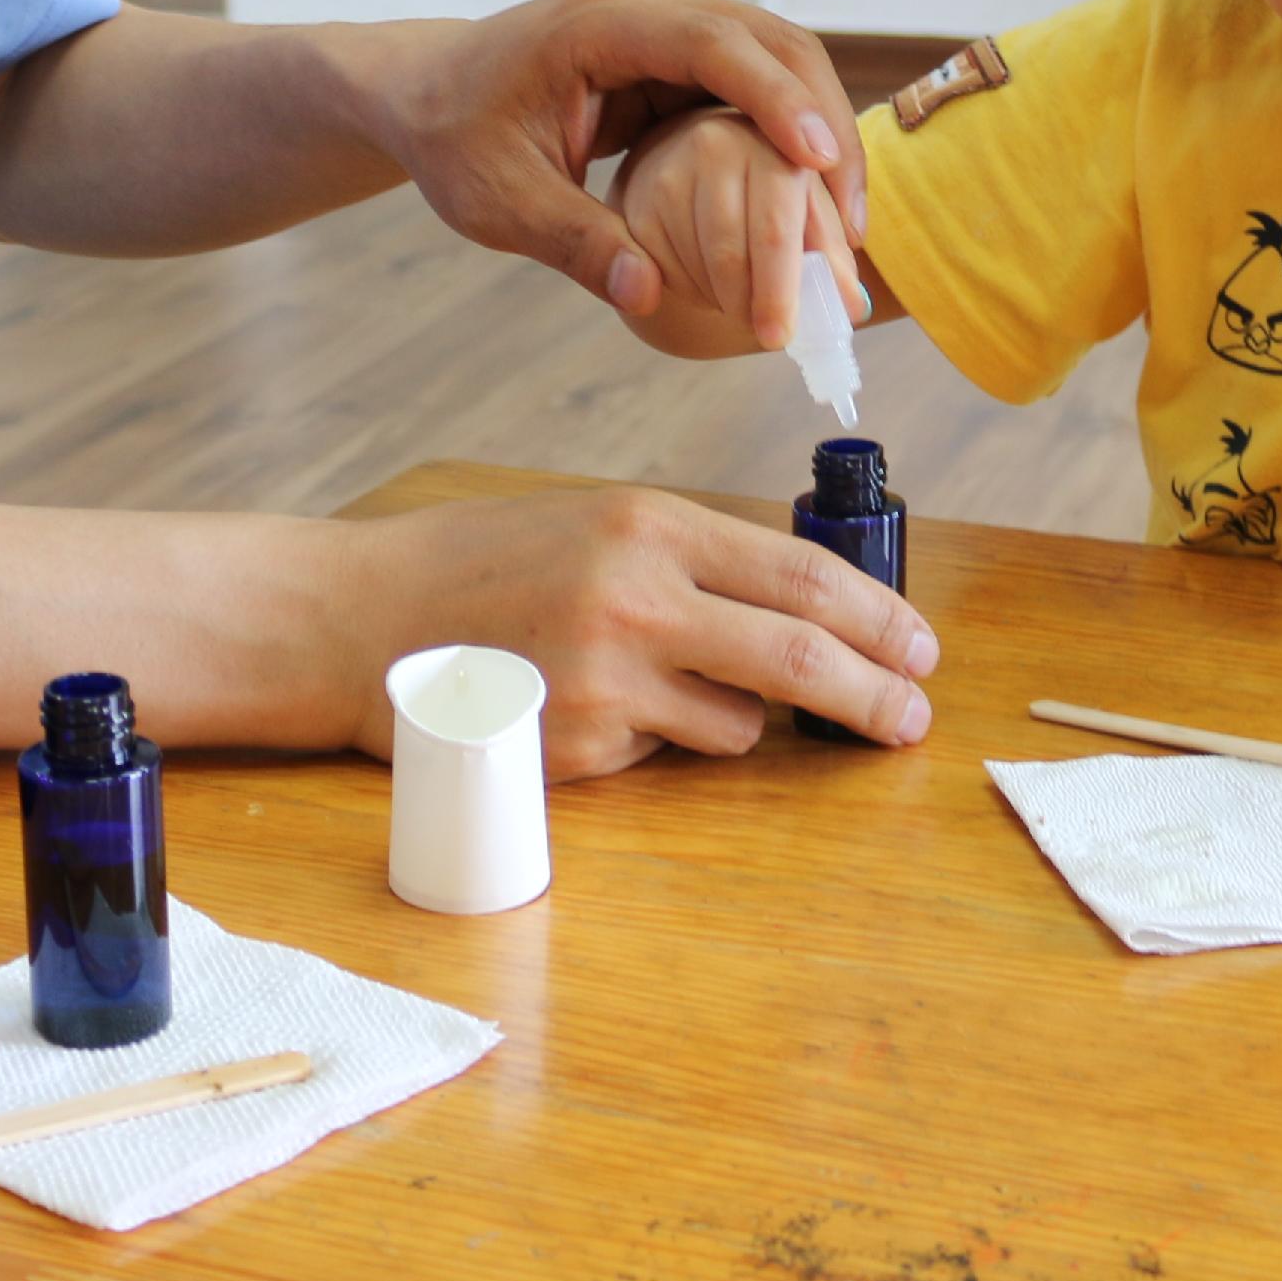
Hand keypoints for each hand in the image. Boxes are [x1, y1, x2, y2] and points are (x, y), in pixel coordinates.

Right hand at [346, 485, 936, 771]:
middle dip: (875, 694)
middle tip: (914, 718)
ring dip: (735, 720)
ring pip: (737, 725)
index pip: (800, 573)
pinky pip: (662, 758)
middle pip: (799, 658)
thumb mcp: (595, 522)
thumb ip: (691, 559)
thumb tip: (804, 611)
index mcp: (650, 523)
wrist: (359, 617)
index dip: (878, 618)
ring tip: (664, 689)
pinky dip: (654, 743)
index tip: (922, 649)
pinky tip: (590, 709)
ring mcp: (606, 679)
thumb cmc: (482, 564)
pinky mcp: (574, 748)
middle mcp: (637, 597)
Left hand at [362, 0, 862, 313]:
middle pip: (770, 44)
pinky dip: (793, 140)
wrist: (429, 91)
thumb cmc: (456, 137)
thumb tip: (651, 295)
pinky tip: (813, 207)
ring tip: (844, 226)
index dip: (774, 99)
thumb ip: (577, 244)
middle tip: (849, 222)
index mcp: (601, 24)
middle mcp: (652, 7)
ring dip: (819, 134)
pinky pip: (760, 87)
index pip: (712, 44)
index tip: (821, 159)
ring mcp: (676, 24)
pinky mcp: (687, 56)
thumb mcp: (500, 202)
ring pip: (780, 63)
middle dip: (821, 125)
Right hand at [613, 108, 866, 354]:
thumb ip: (833, 256)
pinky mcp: (633, 207)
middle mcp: (713, 146)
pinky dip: (692, 293)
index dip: (778, 290)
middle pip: (730, 259)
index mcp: (773, 143)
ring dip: (724, 300)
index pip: (775, 230)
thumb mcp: (811, 210)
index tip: (780, 337)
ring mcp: (666, 175)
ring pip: (696, 273)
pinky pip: (662, 277)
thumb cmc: (768, 190)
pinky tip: (706, 273)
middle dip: (751, 306)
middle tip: (769, 329)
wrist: (696, 161)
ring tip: (741, 285)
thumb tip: (854, 308)